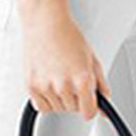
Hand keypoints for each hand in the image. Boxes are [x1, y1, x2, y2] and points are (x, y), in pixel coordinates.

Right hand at [14, 0, 110, 119]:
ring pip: (58, 108)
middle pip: (73, 109)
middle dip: (76, 98)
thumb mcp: (92, 59)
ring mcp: (46, 87)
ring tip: (60, 76)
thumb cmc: (67, 36)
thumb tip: (104, 105)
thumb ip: (100, 85)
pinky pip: (42, 106)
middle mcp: (63, 85)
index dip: (91, 108)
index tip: (89, 104)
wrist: (45, 23)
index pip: (89, 112)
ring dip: (61, 99)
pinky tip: (50, 84)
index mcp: (81, 79)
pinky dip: (47, 100)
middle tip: (72, 79)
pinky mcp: (31, 86)